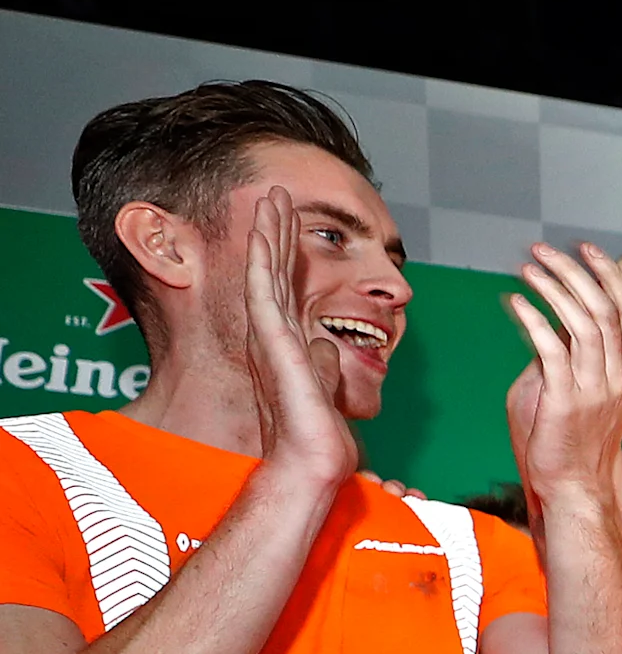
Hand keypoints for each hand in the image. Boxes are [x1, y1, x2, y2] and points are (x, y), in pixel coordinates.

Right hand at [242, 185, 353, 479]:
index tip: (289, 220)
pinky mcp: (271, 341)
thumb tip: (328, 345)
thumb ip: (323, 362)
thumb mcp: (327, 388)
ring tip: (270, 197)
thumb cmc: (318, 435)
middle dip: (274, 230)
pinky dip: (261, 258)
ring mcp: (269, 336)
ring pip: (266, 272)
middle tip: (274, 193)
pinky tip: (262, 231)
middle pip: (274, 272)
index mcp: (286, 345)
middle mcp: (273, 336)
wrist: (313, 460)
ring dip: (267, 232)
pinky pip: (263, 291)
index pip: (287, 288)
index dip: (287, 252)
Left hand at [504, 244, 621, 503]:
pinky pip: (552, 350)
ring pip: (585, 324)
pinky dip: (533, 321)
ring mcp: (592, 389)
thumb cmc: (564, 440)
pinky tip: (516, 304)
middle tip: (544, 250)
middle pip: (606, 309)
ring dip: (554, 290)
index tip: (586, 249)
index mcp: (621, 371)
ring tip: (528, 269)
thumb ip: (557, 355)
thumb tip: (538, 322)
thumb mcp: (563, 388)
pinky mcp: (565, 400)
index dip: (610, 276)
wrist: (573, 486)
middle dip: (575, 272)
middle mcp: (613, 376)